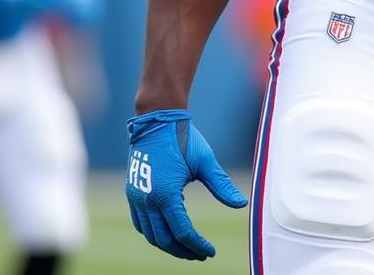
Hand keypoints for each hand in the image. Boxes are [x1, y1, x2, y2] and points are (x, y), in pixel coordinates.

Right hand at [126, 109, 247, 259]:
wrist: (158, 119)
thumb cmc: (183, 138)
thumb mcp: (205, 161)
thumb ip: (221, 185)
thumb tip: (241, 204)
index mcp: (166, 194)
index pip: (183, 232)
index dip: (197, 245)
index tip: (211, 251)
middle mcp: (147, 201)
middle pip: (165, 239)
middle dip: (183, 250)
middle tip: (200, 254)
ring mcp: (136, 198)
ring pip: (150, 235)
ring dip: (168, 245)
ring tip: (186, 247)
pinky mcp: (132, 193)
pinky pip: (140, 223)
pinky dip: (153, 234)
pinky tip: (166, 233)